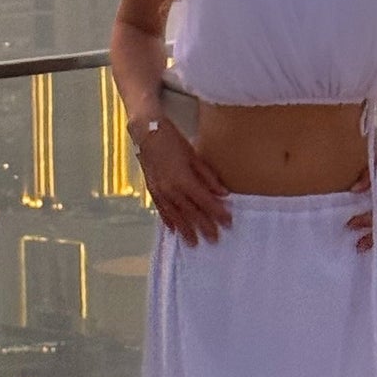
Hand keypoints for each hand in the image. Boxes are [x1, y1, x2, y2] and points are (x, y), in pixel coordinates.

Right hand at [134, 118, 232, 244]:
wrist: (148, 133)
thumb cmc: (173, 140)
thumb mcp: (195, 156)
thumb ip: (209, 176)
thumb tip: (223, 193)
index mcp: (184, 180)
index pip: (205, 202)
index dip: (218, 213)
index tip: (228, 223)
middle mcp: (172, 190)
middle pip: (191, 213)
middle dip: (204, 227)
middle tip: (214, 239)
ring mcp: (160, 192)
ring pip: (176, 216)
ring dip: (186, 230)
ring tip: (193, 243)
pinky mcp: (152, 190)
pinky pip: (161, 210)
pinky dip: (168, 221)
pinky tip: (174, 229)